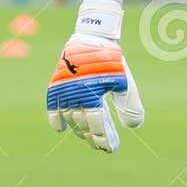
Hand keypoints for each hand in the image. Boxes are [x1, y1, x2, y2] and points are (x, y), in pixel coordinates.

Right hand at [46, 23, 143, 154]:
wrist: (91, 37)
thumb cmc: (111, 61)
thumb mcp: (124, 82)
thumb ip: (130, 105)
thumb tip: (133, 127)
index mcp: (92, 94)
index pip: (98, 125)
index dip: (104, 139)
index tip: (111, 149)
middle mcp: (75, 95)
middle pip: (84, 124)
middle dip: (94, 137)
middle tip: (102, 146)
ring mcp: (63, 91)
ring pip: (70, 118)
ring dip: (79, 130)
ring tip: (89, 137)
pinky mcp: (56, 85)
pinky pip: (52, 107)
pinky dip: (55, 119)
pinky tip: (61, 129)